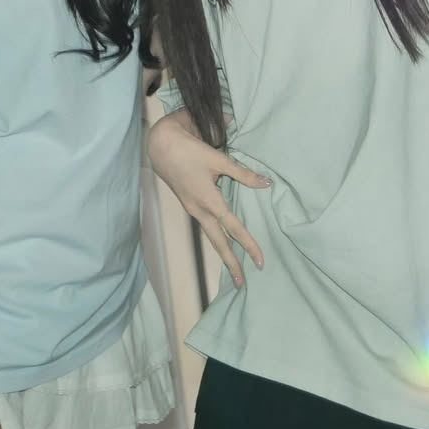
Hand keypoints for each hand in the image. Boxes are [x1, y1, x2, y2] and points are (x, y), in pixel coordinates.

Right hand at [147, 111, 269, 288]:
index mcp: (209, 201)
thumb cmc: (191, 150)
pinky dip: (216, 237)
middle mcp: (199, 211)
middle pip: (218, 243)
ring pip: (211, 236)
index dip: (249, 244)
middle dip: (231, 263)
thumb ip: (244, 174)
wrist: (161, 146)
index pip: (233, 228)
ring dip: (223, 252)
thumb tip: (267, 183)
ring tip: (235, 268)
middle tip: (243, 283)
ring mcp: (192, 209)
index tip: (260, 260)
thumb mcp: (219, 160)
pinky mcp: (190, 204)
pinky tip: (223, 239)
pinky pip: (206, 227)